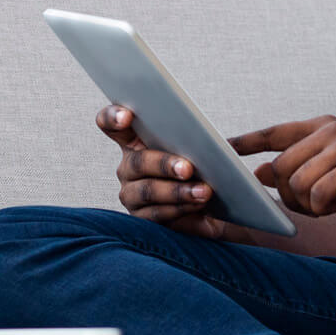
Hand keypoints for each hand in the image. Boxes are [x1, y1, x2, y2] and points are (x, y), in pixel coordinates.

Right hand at [95, 104, 237, 239]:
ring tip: (203, 192)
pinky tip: (198, 205)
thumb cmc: (203, 166)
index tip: (127, 116)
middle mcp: (128, 167)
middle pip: (137, 162)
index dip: (113, 117)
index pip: (111, 124)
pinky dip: (181, 209)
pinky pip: (157, 215)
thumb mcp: (203, 148)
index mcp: (136, 140)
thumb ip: (203, 138)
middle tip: (187, 168)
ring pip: (147, 191)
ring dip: (177, 192)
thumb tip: (224, 141)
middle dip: (163, 164)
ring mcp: (132, 194)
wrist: (214, 204)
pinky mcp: (143, 218)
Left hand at [230, 115, 335, 227]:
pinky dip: (324, 207)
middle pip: (280, 166)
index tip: (222, 148)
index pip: (275, 132)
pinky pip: (317, 193)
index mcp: (323, 128)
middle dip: (288, 194)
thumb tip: (258, 175)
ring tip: (332, 202)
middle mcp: (331, 131)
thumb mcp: (330, 176)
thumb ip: (298, 171)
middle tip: (314, 204)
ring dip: (309, 203)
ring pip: (296, 182)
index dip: (247, 141)